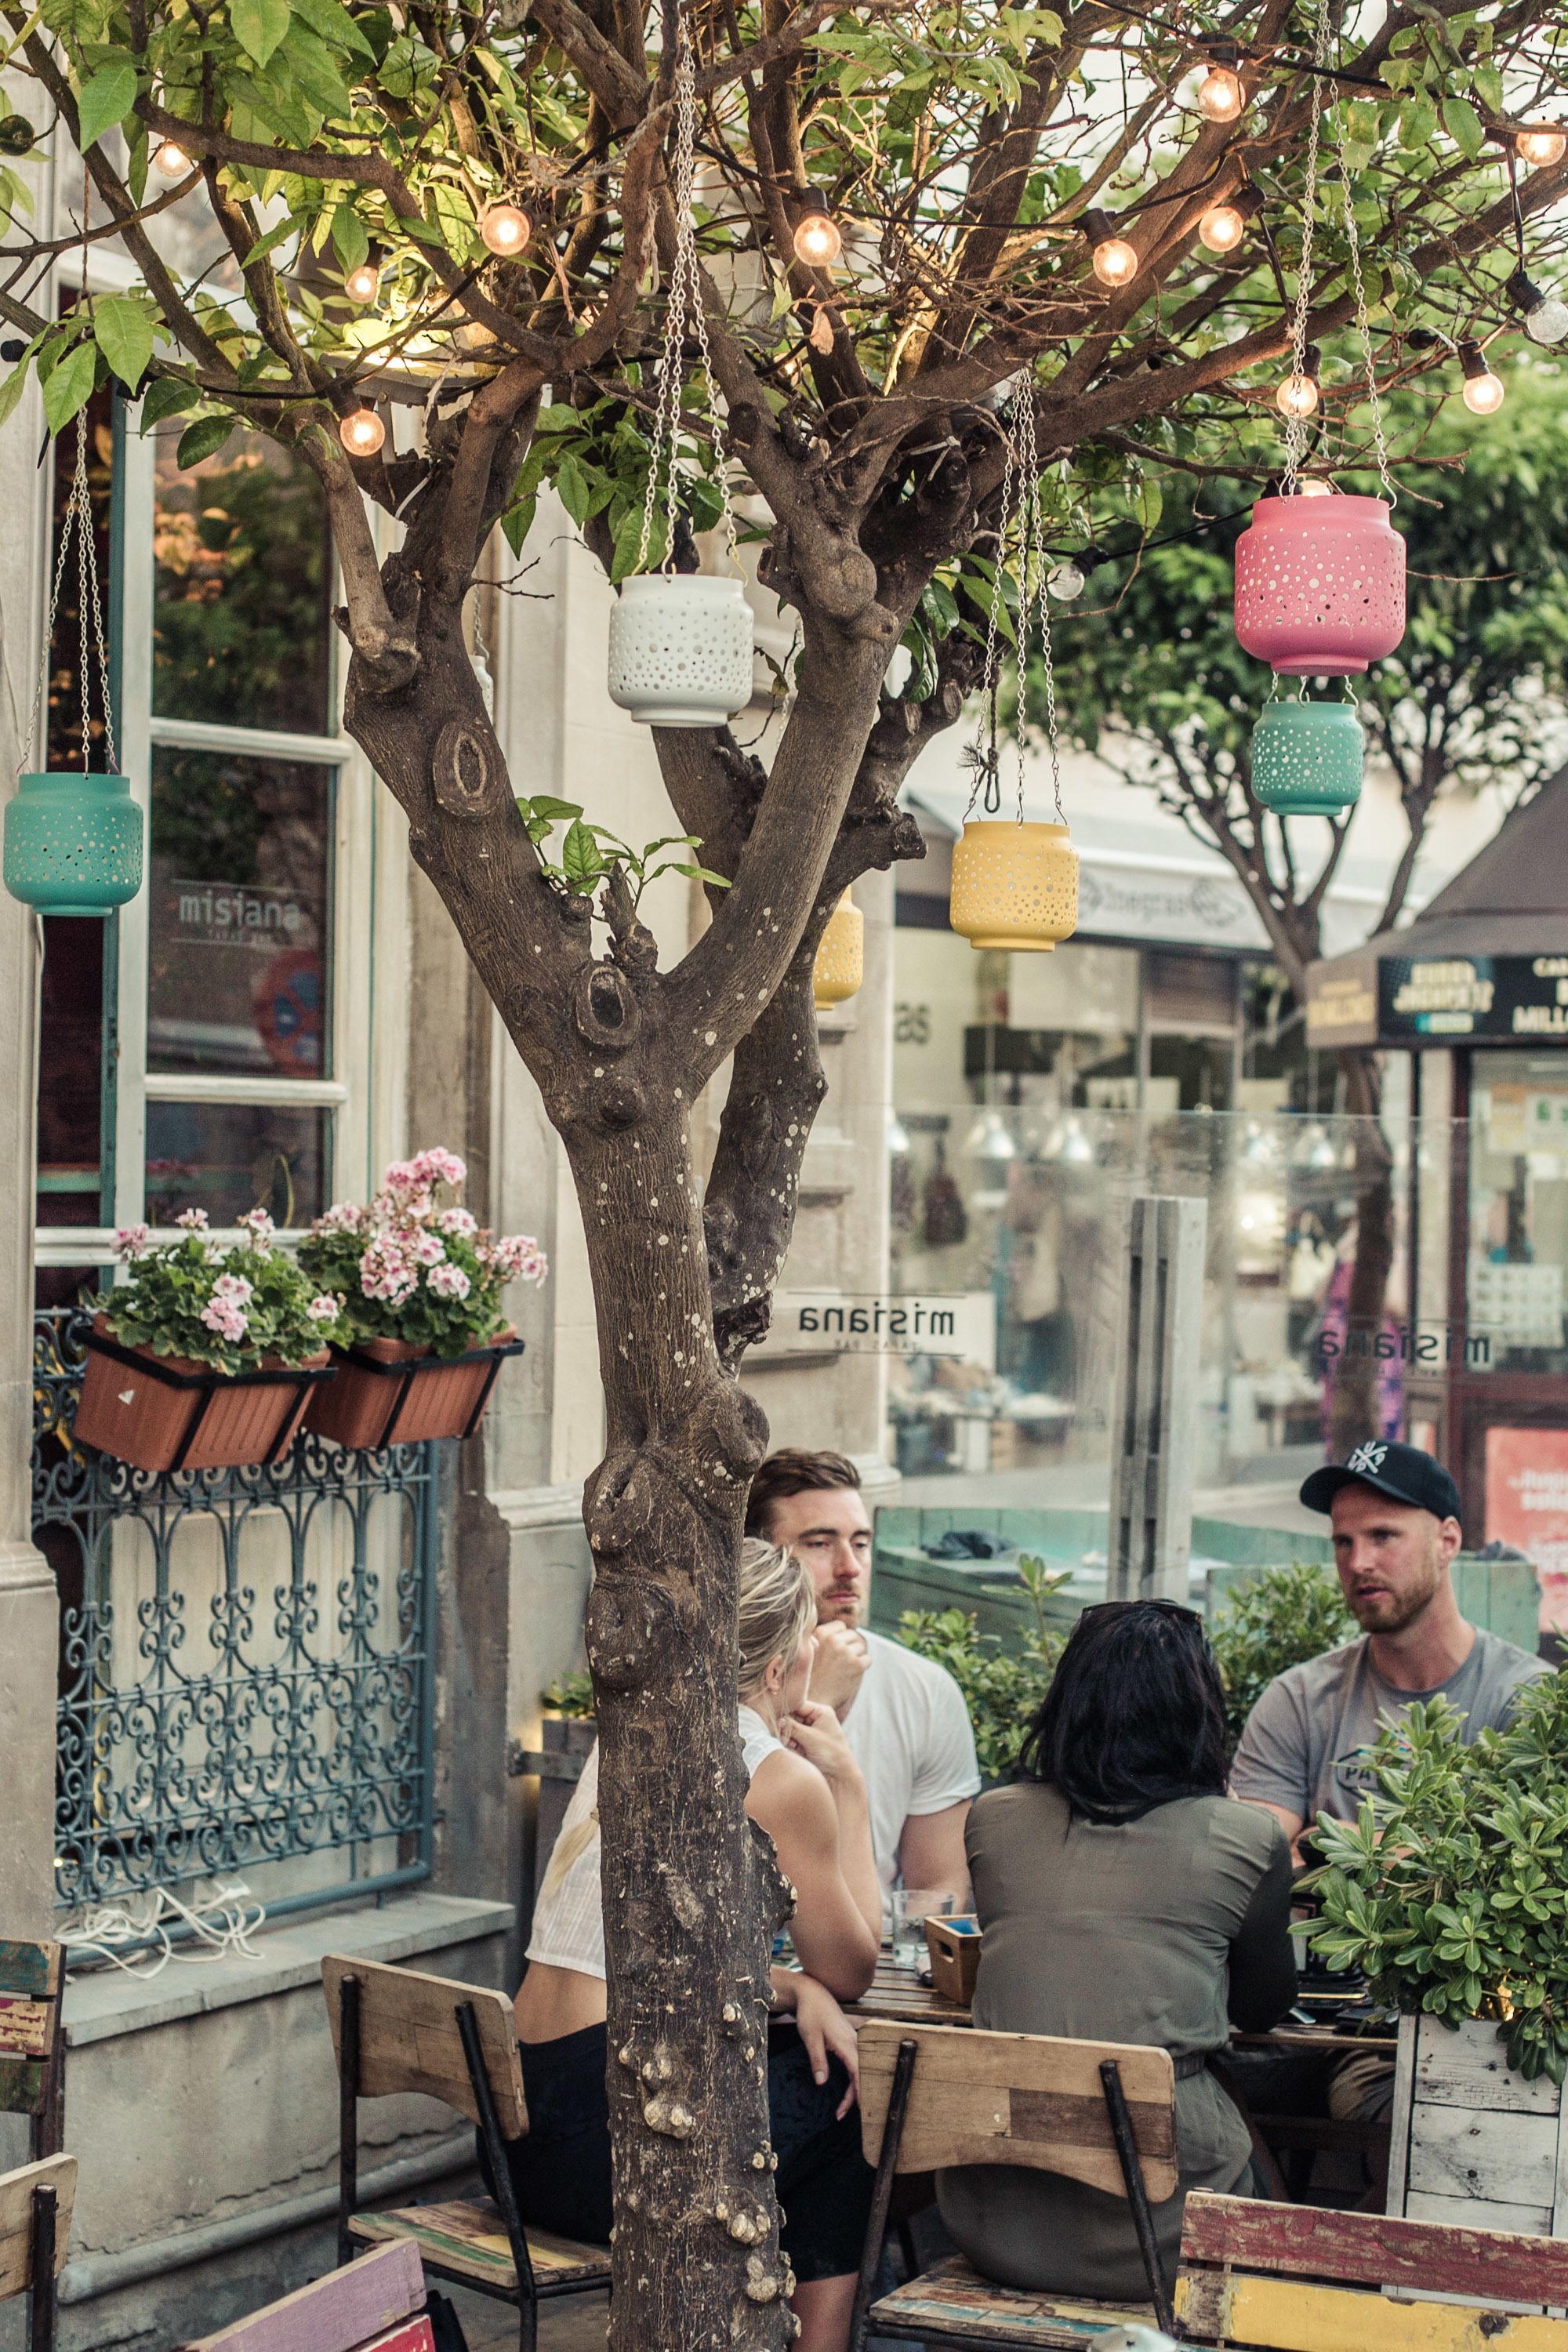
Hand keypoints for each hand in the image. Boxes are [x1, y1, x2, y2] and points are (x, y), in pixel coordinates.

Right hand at [784, 1697, 862, 1790]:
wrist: (838, 1776)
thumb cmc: (831, 1753)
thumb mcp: (811, 1737)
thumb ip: (792, 1727)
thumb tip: (777, 1720)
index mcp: (821, 1712)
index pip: (799, 1704)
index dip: (787, 1708)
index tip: (774, 1714)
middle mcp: (814, 1719)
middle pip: (793, 1715)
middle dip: (785, 1723)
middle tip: (778, 1730)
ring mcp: (809, 1731)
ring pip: (790, 1727)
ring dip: (785, 1733)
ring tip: (785, 1740)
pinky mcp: (804, 1743)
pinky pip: (790, 1737)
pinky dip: (787, 1741)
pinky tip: (787, 1745)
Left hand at [791, 1974, 860, 2118]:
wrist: (813, 1994)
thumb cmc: (811, 2014)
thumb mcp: (810, 2037)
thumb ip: (817, 2060)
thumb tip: (822, 2083)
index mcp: (846, 2043)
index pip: (858, 2072)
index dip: (859, 2092)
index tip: (856, 2109)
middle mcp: (854, 2043)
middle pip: (860, 2075)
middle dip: (854, 2097)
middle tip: (840, 2116)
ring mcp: (854, 2042)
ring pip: (859, 2071)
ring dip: (852, 2091)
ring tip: (840, 2110)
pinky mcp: (850, 2043)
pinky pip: (855, 2065)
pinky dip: (852, 2080)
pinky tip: (847, 2092)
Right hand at [809, 1621, 869, 1718]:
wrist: (813, 1701)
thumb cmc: (811, 1677)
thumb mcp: (810, 1650)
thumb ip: (823, 1638)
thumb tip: (843, 1629)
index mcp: (820, 1633)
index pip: (841, 1626)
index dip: (840, 1638)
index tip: (835, 1650)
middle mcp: (833, 1640)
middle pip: (853, 1635)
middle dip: (850, 1646)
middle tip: (841, 1662)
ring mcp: (845, 1652)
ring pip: (861, 1646)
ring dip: (856, 1656)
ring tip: (844, 1669)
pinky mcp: (856, 1664)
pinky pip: (867, 1659)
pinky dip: (862, 1667)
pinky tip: (850, 1674)